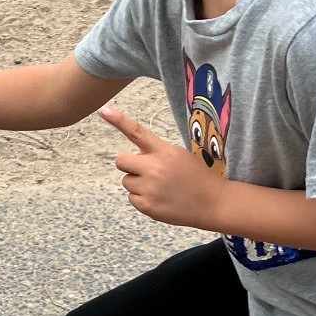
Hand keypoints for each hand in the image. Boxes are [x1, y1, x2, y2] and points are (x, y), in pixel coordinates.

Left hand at [100, 103, 226, 229]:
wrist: (212, 202)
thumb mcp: (179, 155)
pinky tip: (159, 198)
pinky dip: (142, 198)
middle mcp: (154, 168)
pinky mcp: (147, 206)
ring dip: (137, 182)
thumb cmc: (195, 177)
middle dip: (129, 164)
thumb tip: (135, 157)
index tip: (103, 110)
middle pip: (121, 161)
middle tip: (144, 170)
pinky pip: (132, 198)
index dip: (118, 120)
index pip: (137, 132)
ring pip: (126, 181)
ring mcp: (149, 188)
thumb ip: (156, 152)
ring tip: (158, 187)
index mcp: (164, 151)